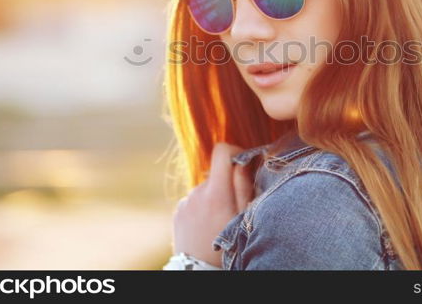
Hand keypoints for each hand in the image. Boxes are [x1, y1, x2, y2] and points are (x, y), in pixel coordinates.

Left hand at [172, 142, 254, 266]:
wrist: (197, 271)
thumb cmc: (227, 247)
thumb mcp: (243, 217)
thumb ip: (243, 186)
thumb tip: (243, 160)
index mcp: (216, 192)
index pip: (221, 150)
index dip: (235, 151)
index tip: (243, 165)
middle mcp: (197, 192)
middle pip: (216, 173)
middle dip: (227, 183)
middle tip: (234, 206)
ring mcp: (185, 201)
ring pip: (206, 188)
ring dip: (215, 197)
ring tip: (219, 221)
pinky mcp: (178, 210)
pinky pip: (195, 200)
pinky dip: (203, 207)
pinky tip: (206, 225)